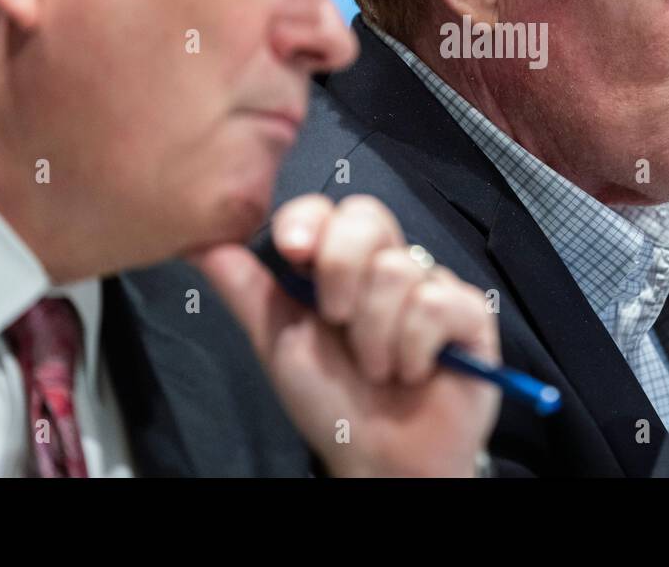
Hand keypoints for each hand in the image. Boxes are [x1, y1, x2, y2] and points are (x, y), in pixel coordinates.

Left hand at [191, 194, 499, 476]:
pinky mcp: (469, 313)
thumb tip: (200, 239)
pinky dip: (413, 349)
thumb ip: (245, 287)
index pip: (327, 210)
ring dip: (374, 336)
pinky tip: (413, 372)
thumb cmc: (331, 403)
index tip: (292, 250)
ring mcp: (430, 286)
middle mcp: (386, 266)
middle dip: (340, 271)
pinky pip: (436, 303)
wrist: (378, 459)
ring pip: (397, 269)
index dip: (309, 220)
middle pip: (367, 216)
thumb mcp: (277, 342)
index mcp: (339, 265)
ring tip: (377, 369)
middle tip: (337, 322)